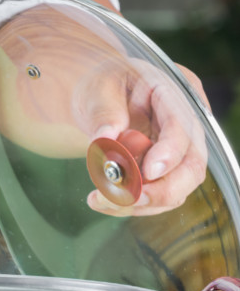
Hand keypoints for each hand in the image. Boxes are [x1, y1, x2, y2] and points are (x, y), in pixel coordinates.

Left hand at [0, 1, 208, 216]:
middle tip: (127, 198)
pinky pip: (155, 196)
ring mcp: (178, 151)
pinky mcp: (165, 172)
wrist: (100, 99)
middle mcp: (185, 124)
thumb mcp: (98, 88)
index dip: (169, 152)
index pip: (182, 126)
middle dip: (161, 190)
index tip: (147, 173)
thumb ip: (104, 111)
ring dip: (139, 202)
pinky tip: (102, 200)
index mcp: (174, 92)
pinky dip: (130, 204)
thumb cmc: (103, 86)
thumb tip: (105, 138)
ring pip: (175, 189)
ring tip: (98, 199)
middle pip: (191, 166)